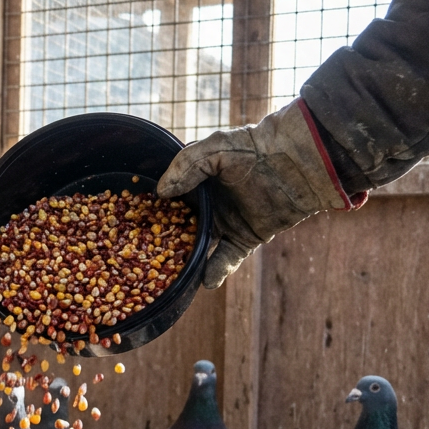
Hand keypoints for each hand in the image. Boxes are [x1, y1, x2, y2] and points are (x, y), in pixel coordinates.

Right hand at [157, 100, 353, 287]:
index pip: (169, 201)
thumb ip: (186, 166)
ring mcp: (227, 223)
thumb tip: (161, 193)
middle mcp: (209, 205)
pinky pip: (227, 259)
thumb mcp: (214, 149)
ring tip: (170, 276)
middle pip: (180, 227)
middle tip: (144, 258)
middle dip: (164, 242)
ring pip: (201, 246)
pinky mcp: (246, 238)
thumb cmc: (254, 147)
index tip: (132, 224)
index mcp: (197, 183)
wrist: (296, 161)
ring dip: (187, 260)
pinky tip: (206, 281)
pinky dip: (216, 271)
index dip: (153, 212)